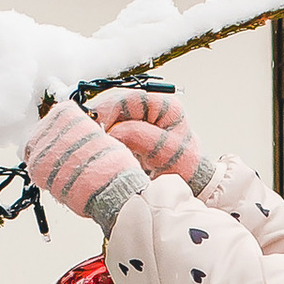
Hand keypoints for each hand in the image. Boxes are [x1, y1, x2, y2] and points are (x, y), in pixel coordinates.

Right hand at [88, 87, 204, 182]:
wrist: (191, 184)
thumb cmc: (187, 166)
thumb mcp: (166, 151)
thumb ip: (141, 136)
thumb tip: (114, 130)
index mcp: (164, 105)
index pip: (130, 99)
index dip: (109, 110)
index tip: (97, 124)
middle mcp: (151, 110)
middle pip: (117, 108)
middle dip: (102, 122)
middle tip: (91, 138)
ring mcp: (140, 122)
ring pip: (111, 121)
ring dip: (103, 133)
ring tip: (95, 145)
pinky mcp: (131, 135)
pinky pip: (113, 134)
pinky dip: (106, 142)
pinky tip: (101, 150)